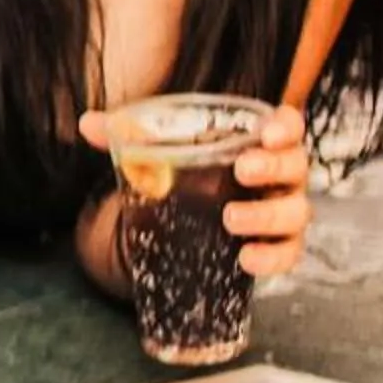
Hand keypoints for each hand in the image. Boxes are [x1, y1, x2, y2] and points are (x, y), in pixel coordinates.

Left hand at [79, 104, 311, 279]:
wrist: (192, 216)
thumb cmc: (189, 172)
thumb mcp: (159, 151)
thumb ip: (126, 134)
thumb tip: (87, 123)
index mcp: (258, 143)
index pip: (286, 127)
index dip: (286, 126)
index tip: (268, 131)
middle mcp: (280, 175)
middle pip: (295, 167)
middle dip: (274, 167)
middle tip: (243, 170)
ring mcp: (282, 211)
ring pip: (295, 213)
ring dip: (267, 215)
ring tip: (230, 219)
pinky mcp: (277, 246)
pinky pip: (287, 254)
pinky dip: (272, 257)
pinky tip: (246, 259)